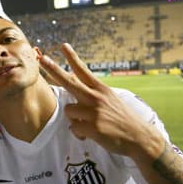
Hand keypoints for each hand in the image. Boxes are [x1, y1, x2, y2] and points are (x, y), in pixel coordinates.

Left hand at [39, 43, 164, 161]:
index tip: (63, 46)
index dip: (72, 58)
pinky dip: (80, 133)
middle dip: (54, 70)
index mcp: (101, 89)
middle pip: (69, 82)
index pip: (83, 71)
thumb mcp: (111, 99)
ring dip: (75, 119)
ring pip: (68, 110)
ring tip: (91, 124)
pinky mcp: (92, 127)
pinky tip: (93, 134)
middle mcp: (96, 97)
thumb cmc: (122, 119)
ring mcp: (94, 112)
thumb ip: (92, 93)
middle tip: (42, 59)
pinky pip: (74, 128)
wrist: (140, 138)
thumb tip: (74, 87)